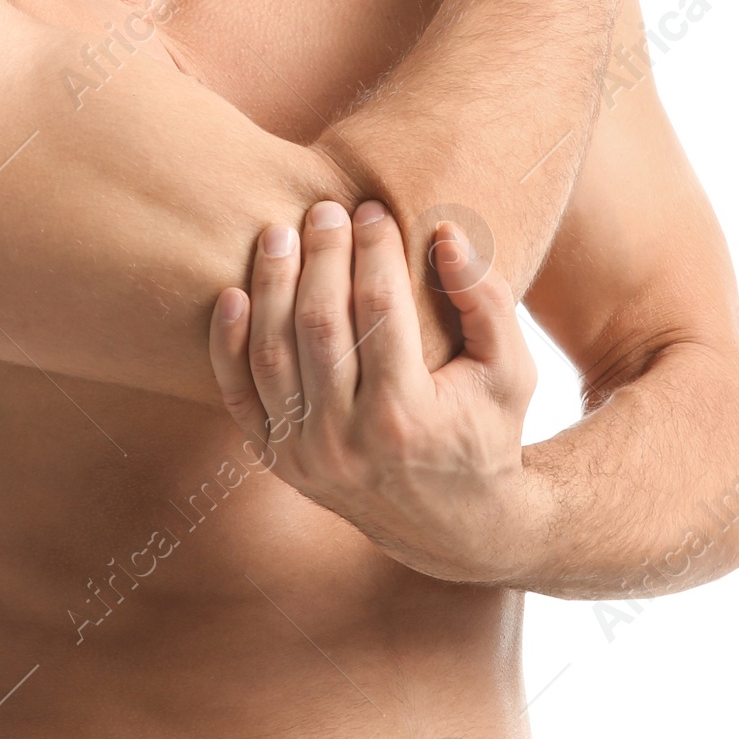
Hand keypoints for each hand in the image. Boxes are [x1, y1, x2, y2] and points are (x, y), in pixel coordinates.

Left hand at [208, 199, 543, 585]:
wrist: (455, 528)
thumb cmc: (487, 432)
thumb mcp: (512, 371)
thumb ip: (485, 300)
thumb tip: (446, 234)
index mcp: (406, 418)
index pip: (380, 311)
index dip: (373, 251)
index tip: (372, 210)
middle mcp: (345, 441)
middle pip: (319, 324)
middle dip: (320, 256)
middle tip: (325, 210)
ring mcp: (303, 455)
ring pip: (271, 352)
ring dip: (270, 285)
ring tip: (279, 234)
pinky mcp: (276, 459)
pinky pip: (238, 394)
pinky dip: (227, 343)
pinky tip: (233, 292)